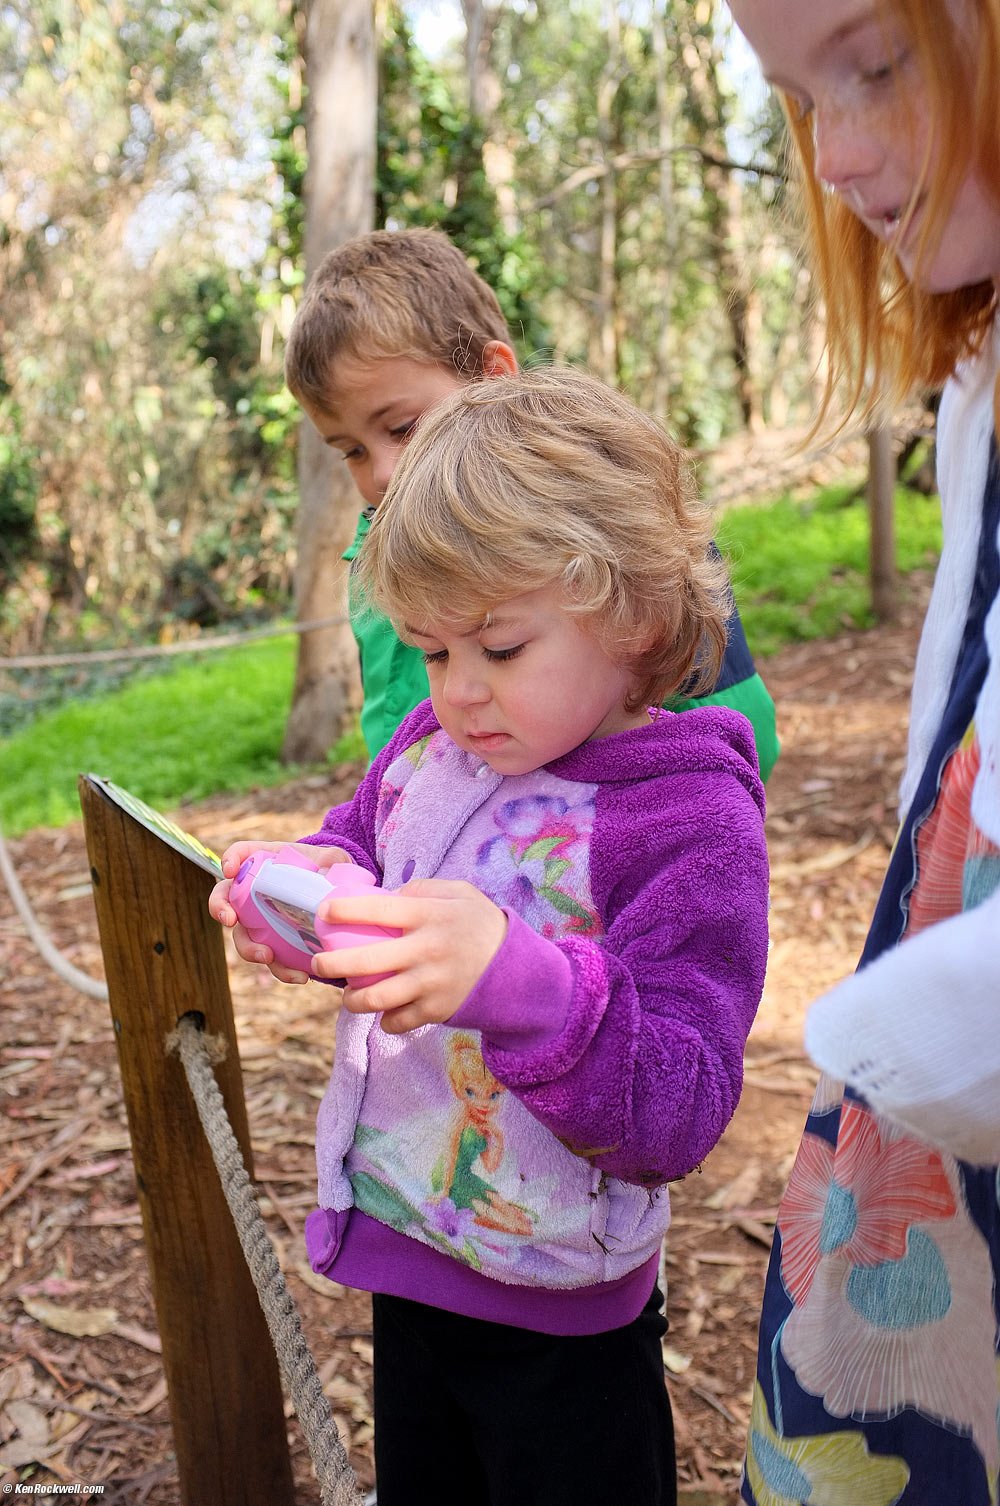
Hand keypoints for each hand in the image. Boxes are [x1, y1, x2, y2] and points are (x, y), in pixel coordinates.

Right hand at [209, 840, 352, 983]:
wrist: (339, 899)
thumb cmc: (329, 870)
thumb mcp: (333, 858)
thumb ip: (331, 859)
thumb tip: (327, 869)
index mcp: (266, 863)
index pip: (240, 854)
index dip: (230, 860)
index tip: (230, 871)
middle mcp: (254, 892)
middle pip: (224, 898)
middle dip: (220, 909)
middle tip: (230, 920)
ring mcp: (261, 920)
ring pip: (243, 937)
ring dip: (249, 949)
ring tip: (267, 956)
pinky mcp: (276, 944)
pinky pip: (272, 960)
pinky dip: (282, 970)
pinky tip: (300, 975)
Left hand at [311, 878, 507, 1032]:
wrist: (518, 968)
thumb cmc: (480, 924)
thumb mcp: (459, 893)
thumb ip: (422, 889)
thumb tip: (384, 896)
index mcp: (429, 915)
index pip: (377, 909)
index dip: (344, 909)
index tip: (324, 912)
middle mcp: (427, 950)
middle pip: (365, 961)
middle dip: (331, 963)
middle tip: (318, 962)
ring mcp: (431, 983)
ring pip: (375, 999)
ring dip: (352, 999)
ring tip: (348, 994)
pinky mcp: (437, 1010)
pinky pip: (398, 1021)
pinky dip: (385, 1019)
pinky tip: (383, 1011)